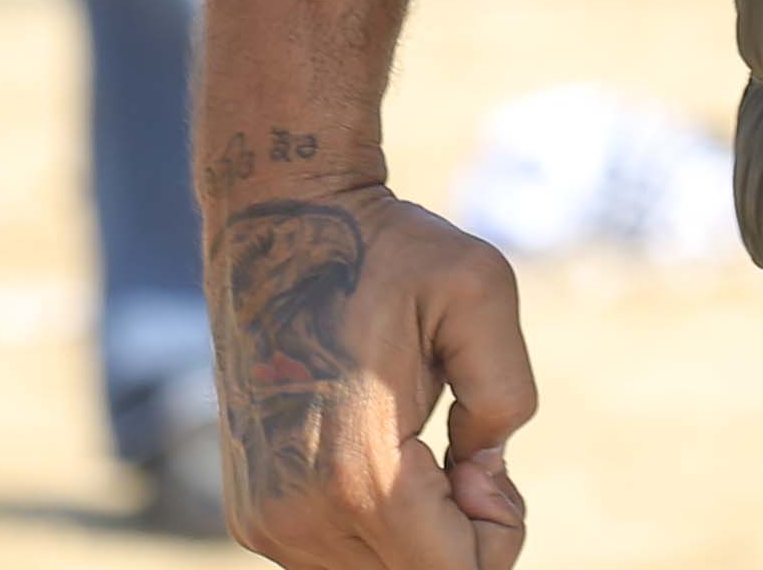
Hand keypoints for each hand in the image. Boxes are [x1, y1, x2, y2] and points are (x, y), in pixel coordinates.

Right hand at [210, 170, 536, 569]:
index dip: (498, 534)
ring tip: (421, 447)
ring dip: (421, 532)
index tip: (485, 462)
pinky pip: (342, 558)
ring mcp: (270, 524)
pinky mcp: (255, 518)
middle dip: (463, 534)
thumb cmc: (387, 251)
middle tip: (465, 452)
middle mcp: (302, 516)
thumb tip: (484, 477)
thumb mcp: (480, 289)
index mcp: (360, 474)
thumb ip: (507, 394)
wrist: (279, 225)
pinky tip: (382, 456)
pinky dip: (382, 528)